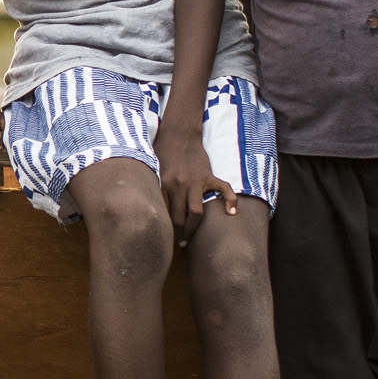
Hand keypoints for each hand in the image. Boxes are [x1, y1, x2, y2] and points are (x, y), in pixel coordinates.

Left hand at [151, 113, 234, 244]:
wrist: (178, 133)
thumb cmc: (161, 154)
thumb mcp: (152, 171)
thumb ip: (153, 189)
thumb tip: (146, 211)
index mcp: (162, 184)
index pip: (162, 215)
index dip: (163, 230)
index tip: (161, 240)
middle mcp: (178, 185)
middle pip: (179, 219)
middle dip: (177, 235)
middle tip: (175, 245)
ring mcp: (195, 181)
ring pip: (196, 213)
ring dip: (192, 230)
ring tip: (188, 240)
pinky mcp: (209, 175)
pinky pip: (223, 190)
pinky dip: (230, 201)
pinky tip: (231, 213)